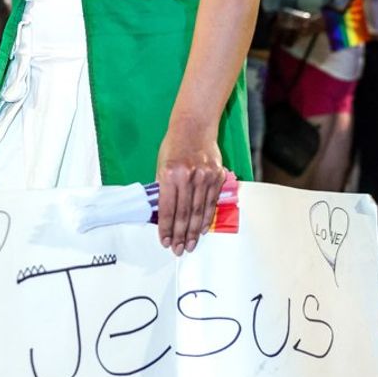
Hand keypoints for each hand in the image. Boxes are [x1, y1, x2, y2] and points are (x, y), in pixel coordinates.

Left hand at [155, 118, 224, 256]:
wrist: (194, 126)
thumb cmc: (174, 145)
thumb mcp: (160, 165)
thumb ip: (163, 189)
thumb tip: (163, 215)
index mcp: (169, 174)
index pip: (168, 209)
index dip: (166, 229)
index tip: (165, 242)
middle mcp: (188, 176)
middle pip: (184, 214)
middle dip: (181, 235)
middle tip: (179, 250)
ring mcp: (204, 177)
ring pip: (199, 211)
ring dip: (194, 232)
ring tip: (190, 245)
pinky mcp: (217, 176)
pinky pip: (211, 202)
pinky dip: (206, 218)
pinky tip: (202, 229)